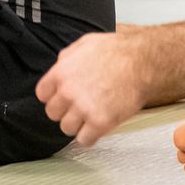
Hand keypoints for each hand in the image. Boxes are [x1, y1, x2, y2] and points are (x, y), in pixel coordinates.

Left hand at [35, 31, 147, 147]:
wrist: (142, 61)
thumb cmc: (118, 51)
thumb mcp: (85, 44)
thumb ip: (68, 58)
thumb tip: (61, 65)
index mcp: (61, 73)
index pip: (42, 94)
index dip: (53, 96)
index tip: (61, 98)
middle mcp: (69, 92)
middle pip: (53, 113)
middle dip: (65, 111)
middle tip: (77, 108)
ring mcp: (84, 108)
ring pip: (67, 128)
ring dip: (77, 125)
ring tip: (88, 117)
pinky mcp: (100, 122)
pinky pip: (85, 140)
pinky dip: (90, 136)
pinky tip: (96, 128)